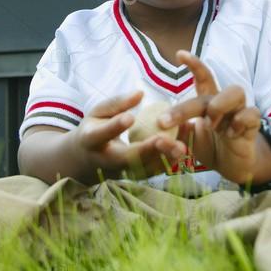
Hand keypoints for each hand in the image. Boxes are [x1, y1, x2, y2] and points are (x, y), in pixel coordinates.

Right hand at [70, 90, 186, 179]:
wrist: (86, 161)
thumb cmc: (94, 130)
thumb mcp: (97, 112)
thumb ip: (117, 103)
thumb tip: (140, 93)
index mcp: (92, 140)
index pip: (103, 134)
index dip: (116, 127)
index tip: (130, 117)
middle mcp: (106, 160)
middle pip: (127, 158)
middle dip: (147, 151)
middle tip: (165, 141)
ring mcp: (121, 172)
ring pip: (144, 169)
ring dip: (164, 159)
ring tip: (182, 147)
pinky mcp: (135, 177)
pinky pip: (153, 172)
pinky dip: (169, 161)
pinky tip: (185, 147)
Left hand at [158, 50, 261, 184]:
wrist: (233, 168)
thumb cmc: (210, 147)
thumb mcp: (188, 142)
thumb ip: (175, 136)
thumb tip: (158, 134)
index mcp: (208, 102)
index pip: (203, 78)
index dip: (194, 64)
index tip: (179, 54)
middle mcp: (224, 103)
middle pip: (208, 92)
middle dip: (184, 108)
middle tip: (164, 122)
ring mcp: (240, 111)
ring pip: (236, 91)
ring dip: (218, 106)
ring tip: (210, 124)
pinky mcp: (252, 125)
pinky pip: (250, 113)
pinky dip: (239, 122)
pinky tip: (230, 135)